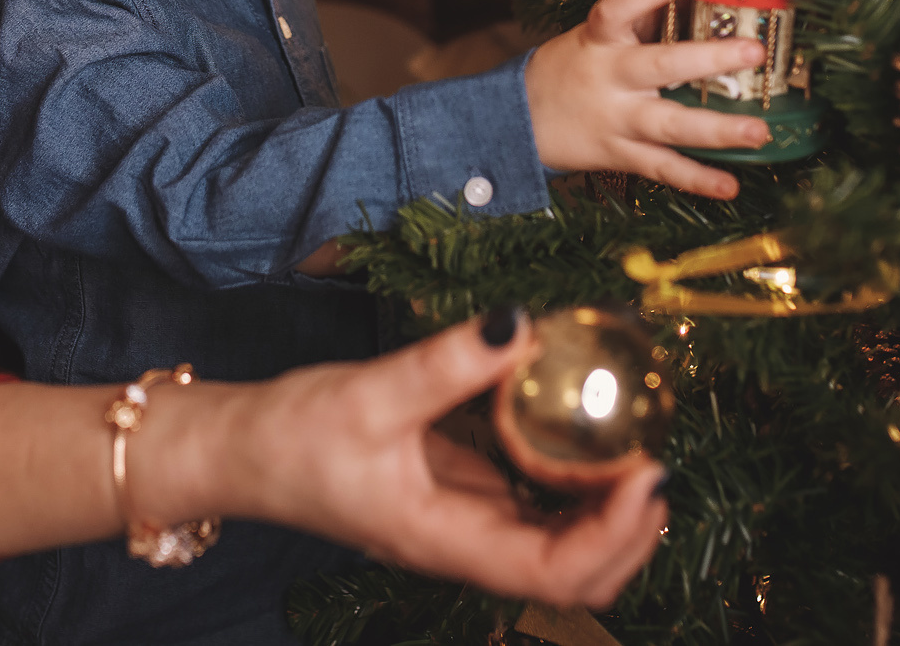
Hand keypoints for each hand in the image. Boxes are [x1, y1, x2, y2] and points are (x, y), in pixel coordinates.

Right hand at [192, 312, 666, 609]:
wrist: (241, 454)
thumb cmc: (293, 437)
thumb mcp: (372, 393)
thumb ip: (447, 363)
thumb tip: (522, 324)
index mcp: (447, 541)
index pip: (557, 570)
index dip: (616, 535)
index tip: (647, 473)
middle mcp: (466, 545)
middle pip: (576, 574)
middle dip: (631, 532)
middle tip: (658, 460)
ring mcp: (465, 524)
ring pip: (561, 544)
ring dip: (608, 511)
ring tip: (635, 448)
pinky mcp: (459, 495)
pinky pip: (533, 504)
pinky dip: (570, 479)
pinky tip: (581, 431)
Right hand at [522, 0, 769, 198]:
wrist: (518, 122)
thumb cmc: (569, 69)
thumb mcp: (592, 39)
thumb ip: (639, 24)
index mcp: (598, 42)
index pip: (615, 11)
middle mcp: (610, 79)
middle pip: (659, 67)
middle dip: (708, 59)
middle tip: (753, 52)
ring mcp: (617, 121)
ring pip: (670, 126)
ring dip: (717, 130)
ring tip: (759, 132)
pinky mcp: (620, 156)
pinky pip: (662, 169)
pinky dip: (697, 180)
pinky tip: (731, 186)